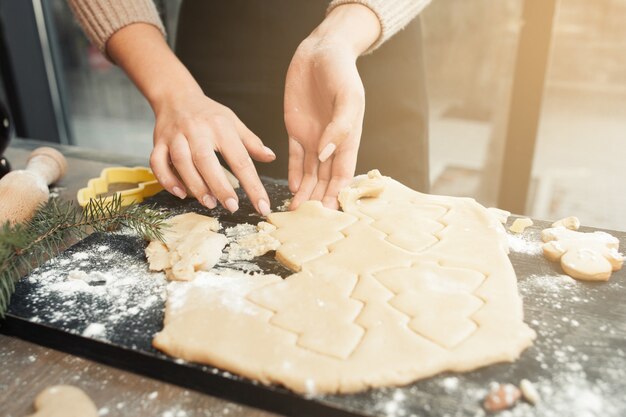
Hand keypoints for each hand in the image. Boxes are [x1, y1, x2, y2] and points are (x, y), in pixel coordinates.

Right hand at [150, 90, 274, 214]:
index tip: (262, 205)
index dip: (252, 185)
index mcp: (221, 127)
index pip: (240, 159)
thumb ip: (251, 142)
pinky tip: (180, 193)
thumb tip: (271, 157)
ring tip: (209, 203)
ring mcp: (175, 136)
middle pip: (207, 160)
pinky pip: (157, 162)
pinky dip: (167, 180)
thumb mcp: (234, 123)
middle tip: (232, 206)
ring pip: (182, 162)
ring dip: (195, 185)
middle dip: (220, 186)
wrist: (176, 96)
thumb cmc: (209, 114)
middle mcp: (197, 130)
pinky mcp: (158, 142)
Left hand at [284, 4, 380, 209]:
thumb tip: (326, 154)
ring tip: (295, 212)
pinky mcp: (295, 129)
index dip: (337, 194)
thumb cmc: (341, 72)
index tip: (329, 214)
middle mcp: (331, 143)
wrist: (321, 51)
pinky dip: (294, 173)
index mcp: (348, 138)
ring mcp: (313, 137)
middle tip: (308, 222)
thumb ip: (339, 127)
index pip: (343, 174)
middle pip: (325, 179)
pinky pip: (294, 157)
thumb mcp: (347, 97)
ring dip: (304, 192)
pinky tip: (291, 188)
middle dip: (318, 200)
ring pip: (309, 173)